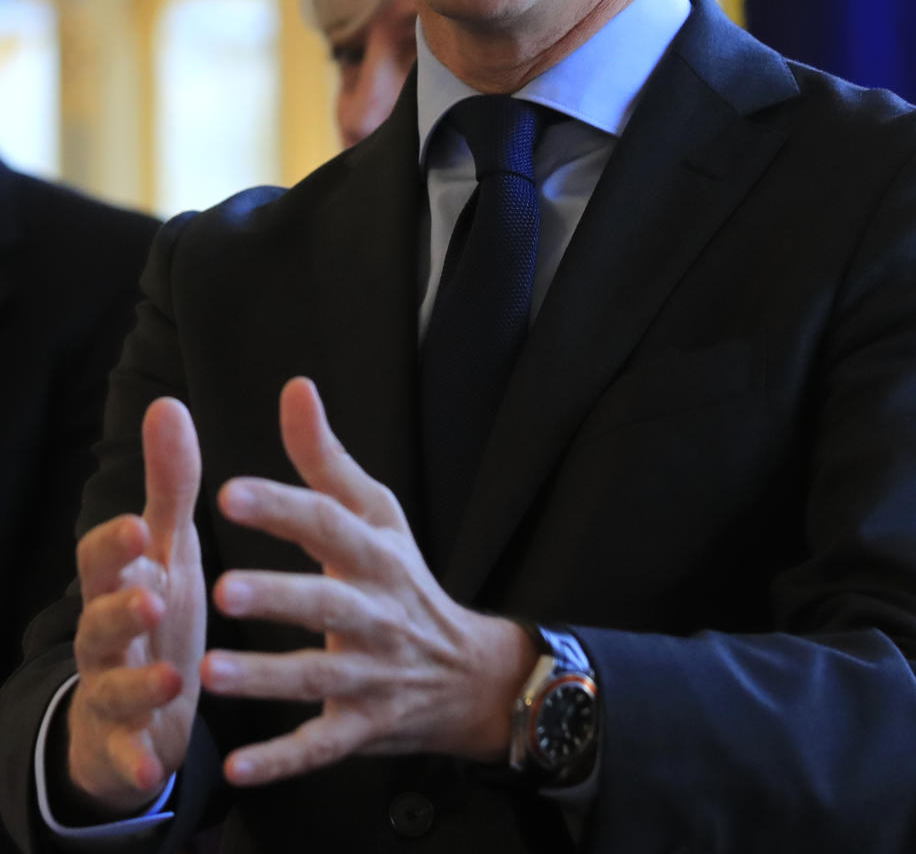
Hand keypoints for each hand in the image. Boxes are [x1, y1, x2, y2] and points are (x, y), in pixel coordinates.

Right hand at [68, 398, 205, 812]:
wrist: (133, 703)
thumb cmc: (152, 605)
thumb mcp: (165, 546)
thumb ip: (170, 482)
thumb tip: (167, 402)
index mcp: (123, 581)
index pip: (104, 558)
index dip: (116, 545)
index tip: (138, 527)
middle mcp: (109, 634)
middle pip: (100, 620)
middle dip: (119, 609)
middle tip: (150, 596)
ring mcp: (111, 690)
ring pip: (113, 687)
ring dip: (137, 683)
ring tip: (168, 679)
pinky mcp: (124, 744)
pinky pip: (125, 756)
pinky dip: (136, 761)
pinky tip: (155, 769)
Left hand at [201, 376, 535, 786]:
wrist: (468, 673)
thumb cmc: (403, 578)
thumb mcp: (376, 513)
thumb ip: (326, 456)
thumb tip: (295, 386)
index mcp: (375, 554)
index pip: (328, 526)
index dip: (281, 508)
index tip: (228, 491)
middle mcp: (376, 613)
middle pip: (327, 603)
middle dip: (278, 598)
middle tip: (221, 588)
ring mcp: (371, 675)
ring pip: (317, 678)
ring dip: (265, 678)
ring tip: (209, 672)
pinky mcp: (361, 727)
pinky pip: (322, 747)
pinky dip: (284, 761)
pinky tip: (240, 768)